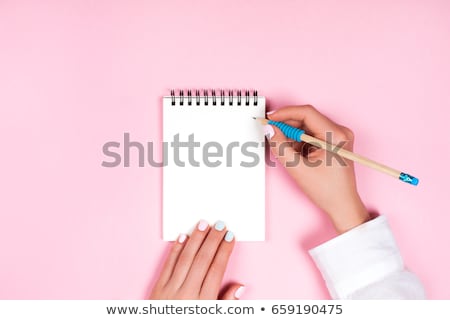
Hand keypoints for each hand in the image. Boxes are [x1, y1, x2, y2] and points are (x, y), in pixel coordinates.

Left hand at [150, 220, 243, 298]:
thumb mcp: (212, 319)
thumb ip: (225, 304)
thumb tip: (240, 287)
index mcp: (204, 303)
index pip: (217, 269)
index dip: (224, 251)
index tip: (230, 236)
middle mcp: (187, 294)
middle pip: (203, 260)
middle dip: (213, 240)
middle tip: (220, 224)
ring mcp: (170, 290)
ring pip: (186, 258)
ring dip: (196, 239)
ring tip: (203, 223)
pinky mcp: (157, 288)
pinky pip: (168, 264)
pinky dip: (175, 249)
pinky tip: (183, 236)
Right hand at [265, 105, 368, 232]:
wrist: (342, 205)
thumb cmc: (328, 191)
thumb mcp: (298, 168)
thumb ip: (280, 147)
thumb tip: (269, 130)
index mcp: (336, 135)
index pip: (307, 113)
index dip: (285, 114)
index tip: (270, 119)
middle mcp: (339, 132)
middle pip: (306, 119)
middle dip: (287, 126)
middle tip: (271, 133)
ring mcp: (337, 136)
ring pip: (306, 127)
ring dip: (292, 136)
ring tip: (286, 151)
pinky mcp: (332, 142)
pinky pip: (310, 134)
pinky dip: (298, 142)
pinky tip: (295, 154)